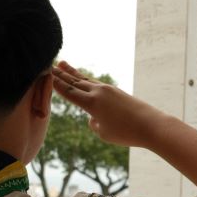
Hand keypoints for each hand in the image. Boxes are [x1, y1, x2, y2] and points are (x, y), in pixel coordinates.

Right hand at [51, 61, 171, 148]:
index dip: (56, 84)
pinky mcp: (116, 92)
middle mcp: (98, 93)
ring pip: (85, 80)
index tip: (46, 75)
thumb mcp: (103, 133)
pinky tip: (83, 79)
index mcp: (91, 103)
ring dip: (73, 73)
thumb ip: (94, 123)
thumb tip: (94, 116)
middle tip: (49, 65)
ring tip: (62, 63)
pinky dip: (86, 80)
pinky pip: (96, 84)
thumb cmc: (126, 133)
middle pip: (75, 82)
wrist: (151, 125)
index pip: (69, 92)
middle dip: (61, 74)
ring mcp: (108, 90)